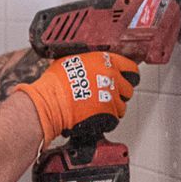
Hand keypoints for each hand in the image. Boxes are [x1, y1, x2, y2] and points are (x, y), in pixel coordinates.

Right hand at [14, 51, 140, 143]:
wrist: (50, 103)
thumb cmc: (55, 83)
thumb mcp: (71, 60)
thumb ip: (88, 61)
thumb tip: (90, 64)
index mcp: (105, 61)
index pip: (130, 68)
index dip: (127, 76)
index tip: (125, 80)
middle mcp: (112, 77)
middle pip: (128, 89)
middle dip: (120, 94)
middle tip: (107, 96)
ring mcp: (112, 96)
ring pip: (122, 106)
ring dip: (112, 108)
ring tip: (96, 108)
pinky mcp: (109, 114)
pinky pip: (114, 120)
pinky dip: (106, 121)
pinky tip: (94, 117)